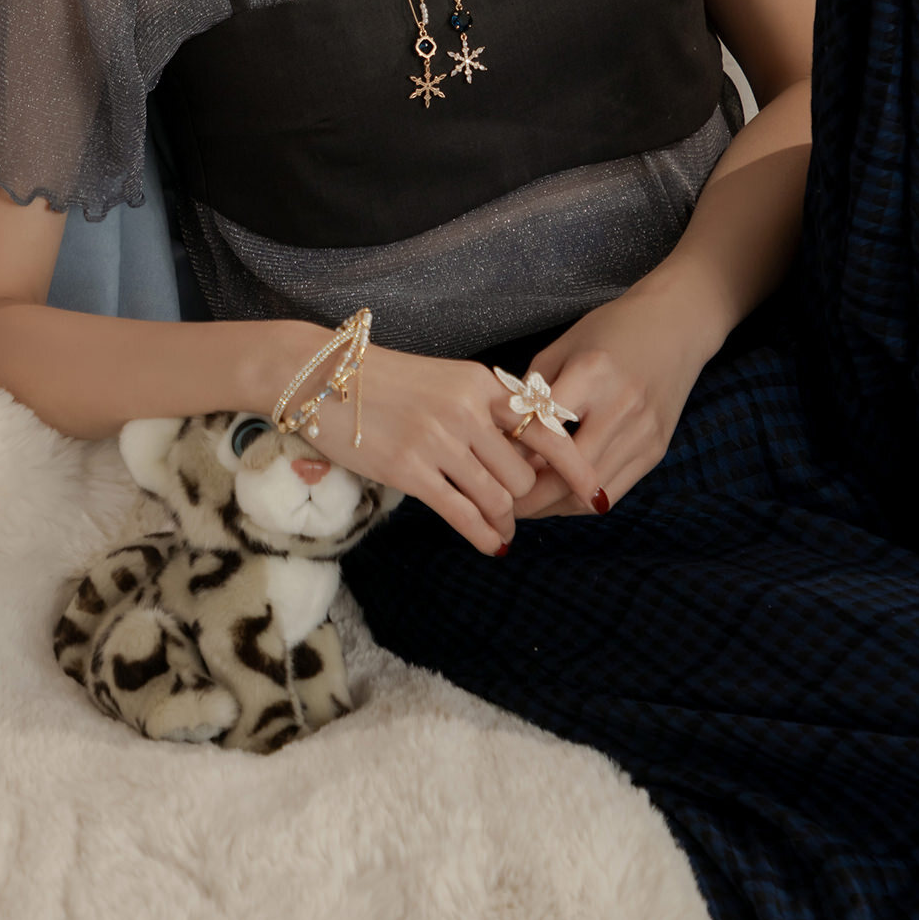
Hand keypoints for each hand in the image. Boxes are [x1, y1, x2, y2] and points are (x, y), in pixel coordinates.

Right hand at [284, 331, 609, 557]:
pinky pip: (462, 515)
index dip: (576, 467)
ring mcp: (439, 441)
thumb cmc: (386, 380)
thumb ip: (485, 410)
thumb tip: (528, 455)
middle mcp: (467, 410)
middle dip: (524, 498)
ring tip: (501, 528)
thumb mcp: (446, 381)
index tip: (595, 494)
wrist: (323, 375)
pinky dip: (483, 537)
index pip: (546, 428)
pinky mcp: (410, 471)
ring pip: (497, 499)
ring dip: (504, 521)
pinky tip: (488, 544)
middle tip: (517, 509)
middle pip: (523, 475)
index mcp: (481, 383)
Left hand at [506, 287, 714, 517]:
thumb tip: (504, 437)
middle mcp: (621, 407)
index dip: (512, 449)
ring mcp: (643, 434)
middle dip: (530, 496)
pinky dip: (582, 500)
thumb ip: (533, 390)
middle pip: (567, 473)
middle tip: (501, 501)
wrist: (675, 325)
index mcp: (592, 373)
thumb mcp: (563, 346)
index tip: (488, 460)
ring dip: (553, 505)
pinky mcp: (655, 451)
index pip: (543, 427)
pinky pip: (613, 491)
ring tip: (525, 505)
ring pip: (590, 493)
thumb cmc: (611, 329)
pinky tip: (558, 495)